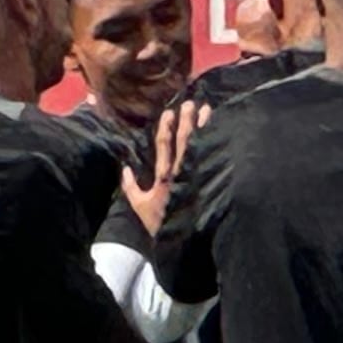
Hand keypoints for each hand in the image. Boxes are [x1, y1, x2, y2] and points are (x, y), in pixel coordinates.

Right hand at [118, 99, 204, 238]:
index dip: (166, 128)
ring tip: (207, 110)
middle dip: (186, 121)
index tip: (169, 112)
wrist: (181, 240)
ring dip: (202, 127)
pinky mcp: (205, 182)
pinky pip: (209, 158)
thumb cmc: (160, 224)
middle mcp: (180, 172)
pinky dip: (213, 144)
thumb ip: (131, 187)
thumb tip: (125, 168)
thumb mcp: (140, 207)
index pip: (164, 146)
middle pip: (183, 141)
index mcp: (163, 176)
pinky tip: (217, 132)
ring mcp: (194, 176)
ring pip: (199, 146)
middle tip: (190, 103)